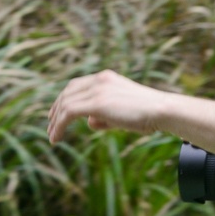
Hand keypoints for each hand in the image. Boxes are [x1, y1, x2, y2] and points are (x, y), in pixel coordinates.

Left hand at [47, 71, 172, 143]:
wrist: (164, 111)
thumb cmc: (149, 114)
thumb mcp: (123, 112)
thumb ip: (104, 114)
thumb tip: (90, 122)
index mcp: (107, 78)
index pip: (77, 85)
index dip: (64, 99)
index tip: (58, 113)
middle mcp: (99, 80)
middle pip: (67, 93)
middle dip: (55, 110)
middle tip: (50, 126)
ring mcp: (97, 90)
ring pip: (65, 104)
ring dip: (55, 121)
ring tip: (53, 136)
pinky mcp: (96, 103)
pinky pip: (68, 114)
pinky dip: (59, 126)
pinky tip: (57, 137)